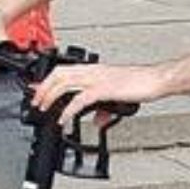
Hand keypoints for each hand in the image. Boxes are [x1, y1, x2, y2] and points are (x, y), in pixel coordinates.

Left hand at [30, 61, 167, 123]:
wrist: (155, 79)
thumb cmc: (139, 83)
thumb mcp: (116, 96)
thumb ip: (104, 108)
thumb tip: (97, 120)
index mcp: (93, 69)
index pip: (63, 70)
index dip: (46, 79)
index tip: (34, 88)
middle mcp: (92, 70)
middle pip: (58, 74)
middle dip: (43, 87)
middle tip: (35, 101)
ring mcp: (97, 78)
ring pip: (64, 83)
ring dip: (50, 96)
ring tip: (43, 108)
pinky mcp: (103, 89)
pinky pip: (80, 100)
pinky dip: (68, 110)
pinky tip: (63, 119)